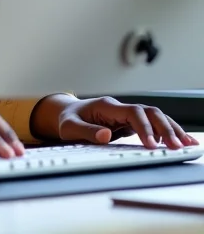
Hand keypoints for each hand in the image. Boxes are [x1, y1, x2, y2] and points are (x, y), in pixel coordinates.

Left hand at [31, 94, 199, 149]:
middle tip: (177, 147)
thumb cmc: (67, 120)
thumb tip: (106, 136)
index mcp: (106, 106)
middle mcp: (119, 107)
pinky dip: (166, 131)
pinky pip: (152, 124)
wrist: (66, 113)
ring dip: (171, 129)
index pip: (133, 113)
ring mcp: (126, 113)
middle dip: (165, 128)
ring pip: (154, 116)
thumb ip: (86, 131)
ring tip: (187, 145)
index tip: (152, 145)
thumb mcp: (69, 127)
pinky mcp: (130, 121)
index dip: (144, 128)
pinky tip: (179, 141)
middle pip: (149, 112)